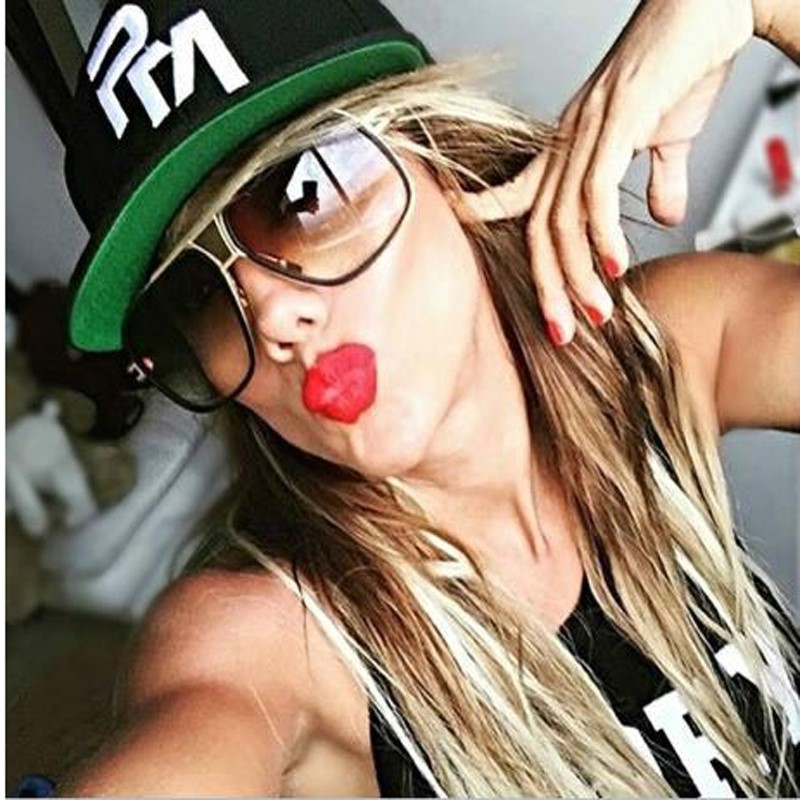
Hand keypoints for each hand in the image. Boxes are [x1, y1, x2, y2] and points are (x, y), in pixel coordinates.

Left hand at [448, 0, 754, 344]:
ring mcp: (589, 129)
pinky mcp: (618, 118)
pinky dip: (602, 233)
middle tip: (561, 333)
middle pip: (540, 226)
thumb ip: (659, 178)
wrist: (711, 3)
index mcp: (570, 144)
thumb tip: (664, 218)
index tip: (476, 253)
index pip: (518, 193)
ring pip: (564, 217)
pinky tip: (614, 265)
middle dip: (548, 286)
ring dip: (577, 273)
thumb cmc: (684, 63)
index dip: (487, 220)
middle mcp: (569, 140)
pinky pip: (596, 189)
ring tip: (594, 314)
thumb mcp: (668, 136)